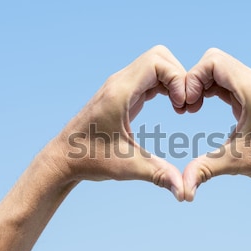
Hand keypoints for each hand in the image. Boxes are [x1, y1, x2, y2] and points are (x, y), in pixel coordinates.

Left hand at [51, 45, 186, 200]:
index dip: (178, 79)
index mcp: (119, 93)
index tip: (182, 106)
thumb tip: (185, 194)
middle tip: (184, 105)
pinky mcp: (122, 93)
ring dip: (174, 80)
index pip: (157, 62)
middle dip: (180, 76)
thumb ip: (159, 176)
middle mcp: (119, 83)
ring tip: (180, 107)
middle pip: (160, 56)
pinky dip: (166, 86)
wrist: (64, 159)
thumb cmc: (91, 160)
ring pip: (156, 64)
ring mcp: (120, 86)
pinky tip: (172, 106)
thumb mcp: (128, 167)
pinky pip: (150, 77)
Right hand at [183, 48, 250, 200]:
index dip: (193, 79)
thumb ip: (205, 170)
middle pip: (213, 60)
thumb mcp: (237, 162)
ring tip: (192, 109)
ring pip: (219, 70)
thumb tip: (183, 190)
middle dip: (194, 79)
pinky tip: (202, 108)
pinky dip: (210, 90)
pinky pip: (226, 82)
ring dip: (201, 84)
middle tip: (188, 106)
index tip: (188, 105)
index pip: (213, 62)